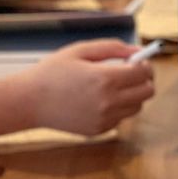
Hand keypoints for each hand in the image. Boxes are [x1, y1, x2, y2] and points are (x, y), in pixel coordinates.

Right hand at [16, 39, 154, 134]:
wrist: (30, 101)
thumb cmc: (52, 73)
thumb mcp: (80, 50)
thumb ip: (112, 48)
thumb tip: (137, 51)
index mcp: (105, 79)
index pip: (144, 73)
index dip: (145, 65)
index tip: (139, 61)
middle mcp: (109, 102)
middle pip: (147, 93)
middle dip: (144, 80)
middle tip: (131, 73)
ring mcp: (106, 119)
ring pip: (137, 107)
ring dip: (133, 95)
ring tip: (114, 86)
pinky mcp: (100, 130)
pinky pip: (121, 118)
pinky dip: (118, 108)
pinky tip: (100, 99)